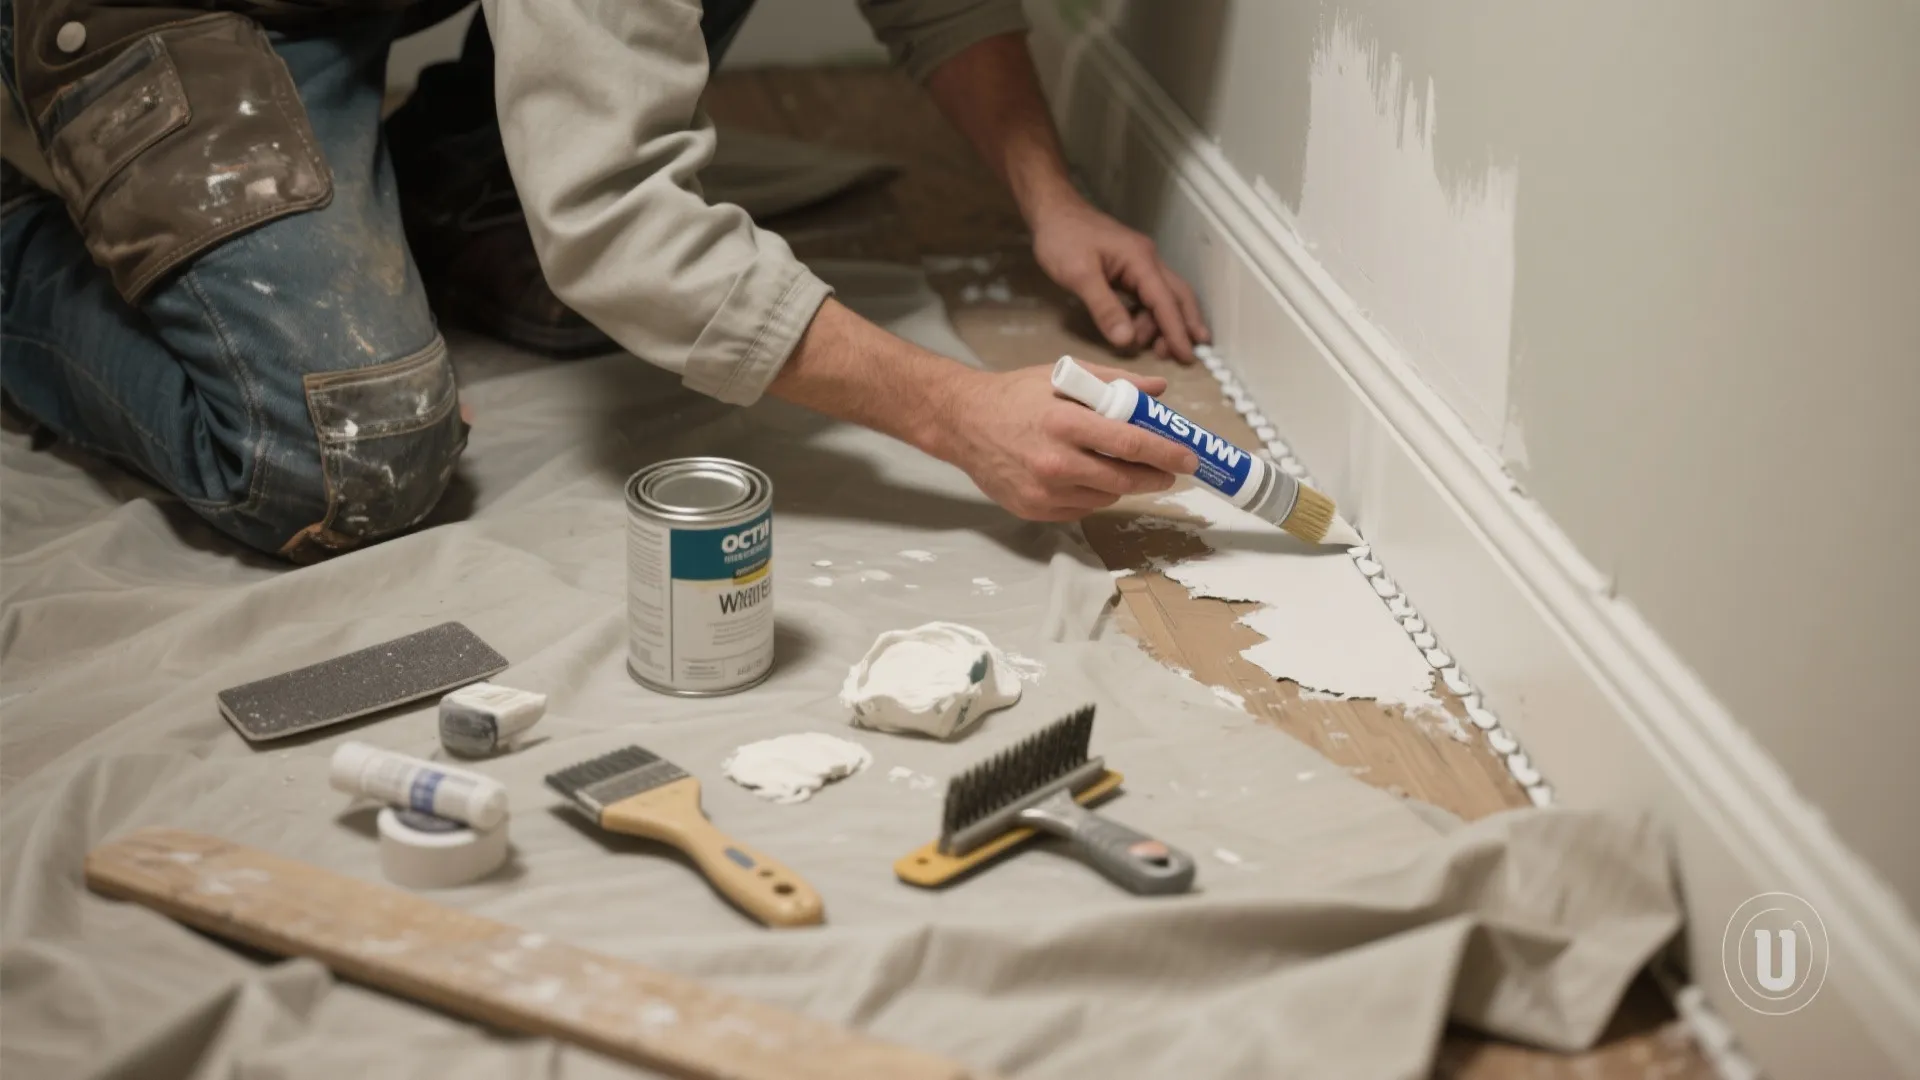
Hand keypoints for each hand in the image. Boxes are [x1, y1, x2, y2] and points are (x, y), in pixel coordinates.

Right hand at [929, 362, 1198, 520]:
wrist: (964, 423)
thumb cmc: (1016, 395)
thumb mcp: (1064, 376)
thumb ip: (1114, 382)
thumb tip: (1159, 390)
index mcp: (1064, 421)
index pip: (1129, 442)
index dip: (1166, 453)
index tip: (1189, 458)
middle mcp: (1054, 461)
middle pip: (1124, 479)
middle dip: (1155, 476)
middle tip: (1170, 471)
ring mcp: (1043, 491)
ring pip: (1106, 497)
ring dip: (1124, 485)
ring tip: (1123, 467)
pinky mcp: (1034, 509)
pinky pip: (1081, 509)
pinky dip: (1094, 494)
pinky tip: (1088, 476)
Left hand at [1031, 198, 1209, 362]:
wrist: (1052, 210)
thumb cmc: (1063, 238)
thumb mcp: (1079, 275)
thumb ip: (1104, 308)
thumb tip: (1127, 340)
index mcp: (1140, 260)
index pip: (1165, 301)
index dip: (1176, 331)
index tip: (1188, 357)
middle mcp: (1147, 260)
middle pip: (1178, 296)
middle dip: (1185, 326)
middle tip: (1185, 356)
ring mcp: (1140, 263)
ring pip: (1164, 296)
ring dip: (1162, 323)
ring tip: (1150, 347)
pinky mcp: (1128, 267)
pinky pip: (1148, 294)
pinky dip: (1149, 314)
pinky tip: (1140, 329)